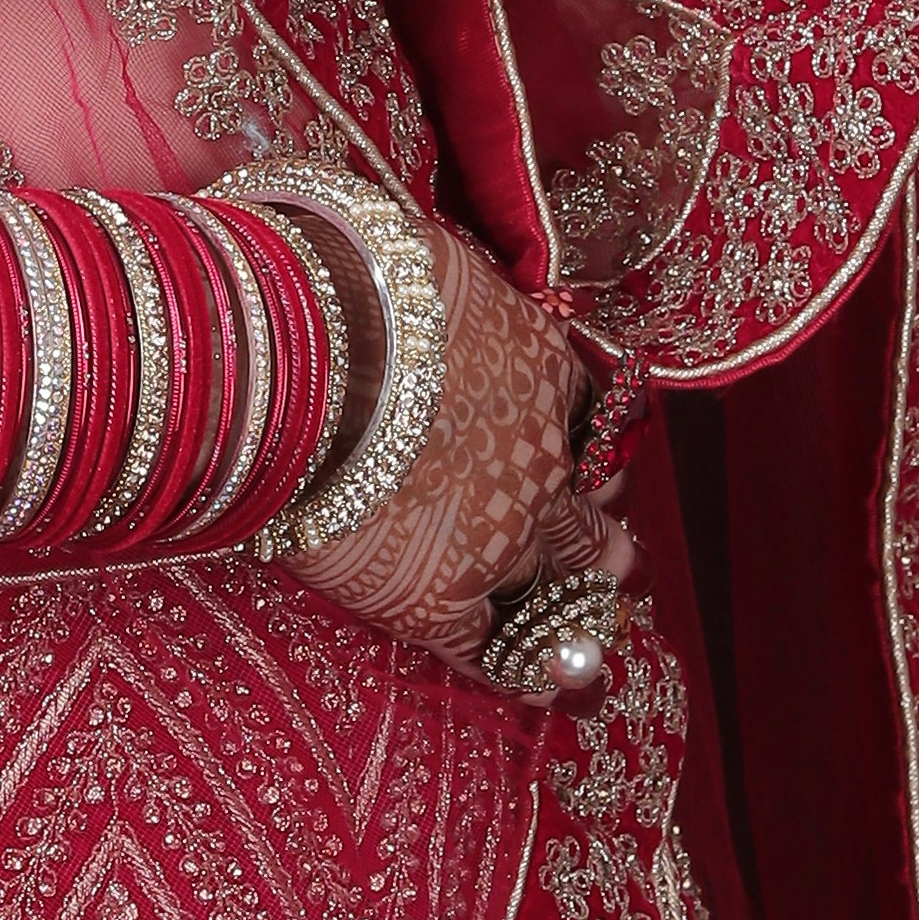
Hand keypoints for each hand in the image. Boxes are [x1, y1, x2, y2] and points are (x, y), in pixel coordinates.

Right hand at [281, 223, 617, 679]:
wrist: (298, 356)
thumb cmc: (335, 283)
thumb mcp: (405, 252)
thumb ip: (422, 277)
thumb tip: (374, 235)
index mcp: (538, 364)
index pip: (582, 413)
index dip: (579, 439)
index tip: (581, 455)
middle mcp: (541, 454)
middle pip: (589, 503)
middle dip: (603, 531)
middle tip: (620, 554)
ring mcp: (502, 532)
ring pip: (562, 576)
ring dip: (577, 597)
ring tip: (586, 625)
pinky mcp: (441, 597)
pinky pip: (494, 649)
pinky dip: (517, 667)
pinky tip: (534, 684)